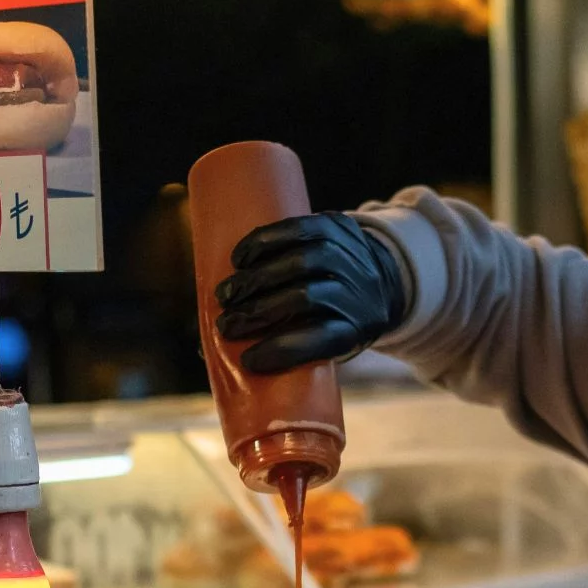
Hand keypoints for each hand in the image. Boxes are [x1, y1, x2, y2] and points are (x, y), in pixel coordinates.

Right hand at [215, 213, 406, 373]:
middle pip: (306, 298)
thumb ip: (278, 349)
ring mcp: (352, 255)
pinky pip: (300, 228)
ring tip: (227, 293)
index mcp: (359, 328)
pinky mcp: (340, 225)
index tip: (248, 361)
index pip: (323, 339)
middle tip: (225, 324)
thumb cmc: (336, 321)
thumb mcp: (326, 343)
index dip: (284, 350)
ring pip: (301, 262)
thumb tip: (208, 354)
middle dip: (259, 312)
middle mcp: (360, 290)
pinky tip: (240, 258)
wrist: (380, 277)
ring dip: (256, 278)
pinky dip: (264, 242)